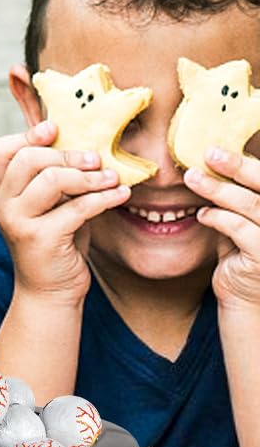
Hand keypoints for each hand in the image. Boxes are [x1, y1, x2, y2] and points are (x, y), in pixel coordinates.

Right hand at [0, 119, 128, 307]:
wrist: (50, 292)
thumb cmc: (56, 243)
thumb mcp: (51, 206)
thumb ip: (56, 178)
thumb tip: (87, 143)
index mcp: (3, 192)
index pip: (1, 150)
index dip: (27, 136)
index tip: (56, 130)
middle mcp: (3, 204)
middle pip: (28, 159)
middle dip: (68, 155)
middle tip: (96, 160)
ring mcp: (18, 222)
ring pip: (51, 179)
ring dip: (89, 176)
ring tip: (111, 178)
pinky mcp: (40, 239)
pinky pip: (76, 208)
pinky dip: (104, 198)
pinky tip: (120, 195)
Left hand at [188, 149, 259, 309]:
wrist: (245, 299)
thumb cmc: (244, 254)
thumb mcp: (246, 220)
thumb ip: (241, 197)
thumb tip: (216, 160)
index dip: (251, 162)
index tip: (222, 147)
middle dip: (239, 166)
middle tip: (210, 153)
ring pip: (253, 205)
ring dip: (220, 189)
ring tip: (193, 178)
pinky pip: (240, 229)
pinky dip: (218, 217)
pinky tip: (202, 214)